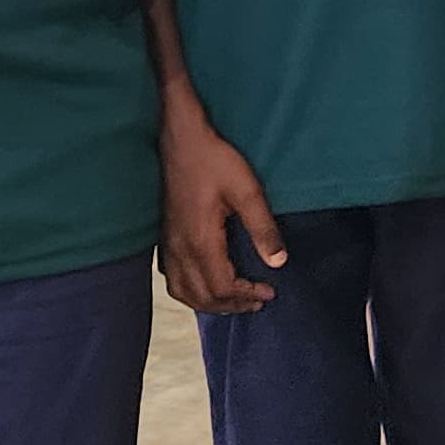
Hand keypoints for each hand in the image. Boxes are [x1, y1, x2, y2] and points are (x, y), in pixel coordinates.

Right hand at [159, 109, 283, 314]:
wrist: (179, 139)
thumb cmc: (213, 160)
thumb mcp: (247, 190)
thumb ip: (263, 228)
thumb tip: (279, 262)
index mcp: (201, 241)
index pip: (222, 287)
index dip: (246, 295)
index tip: (269, 291)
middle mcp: (180, 249)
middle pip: (202, 296)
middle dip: (232, 305)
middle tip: (258, 301)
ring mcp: (168, 244)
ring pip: (183, 292)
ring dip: (209, 303)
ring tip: (234, 300)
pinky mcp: (165, 237)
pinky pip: (173, 279)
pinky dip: (191, 292)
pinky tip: (206, 284)